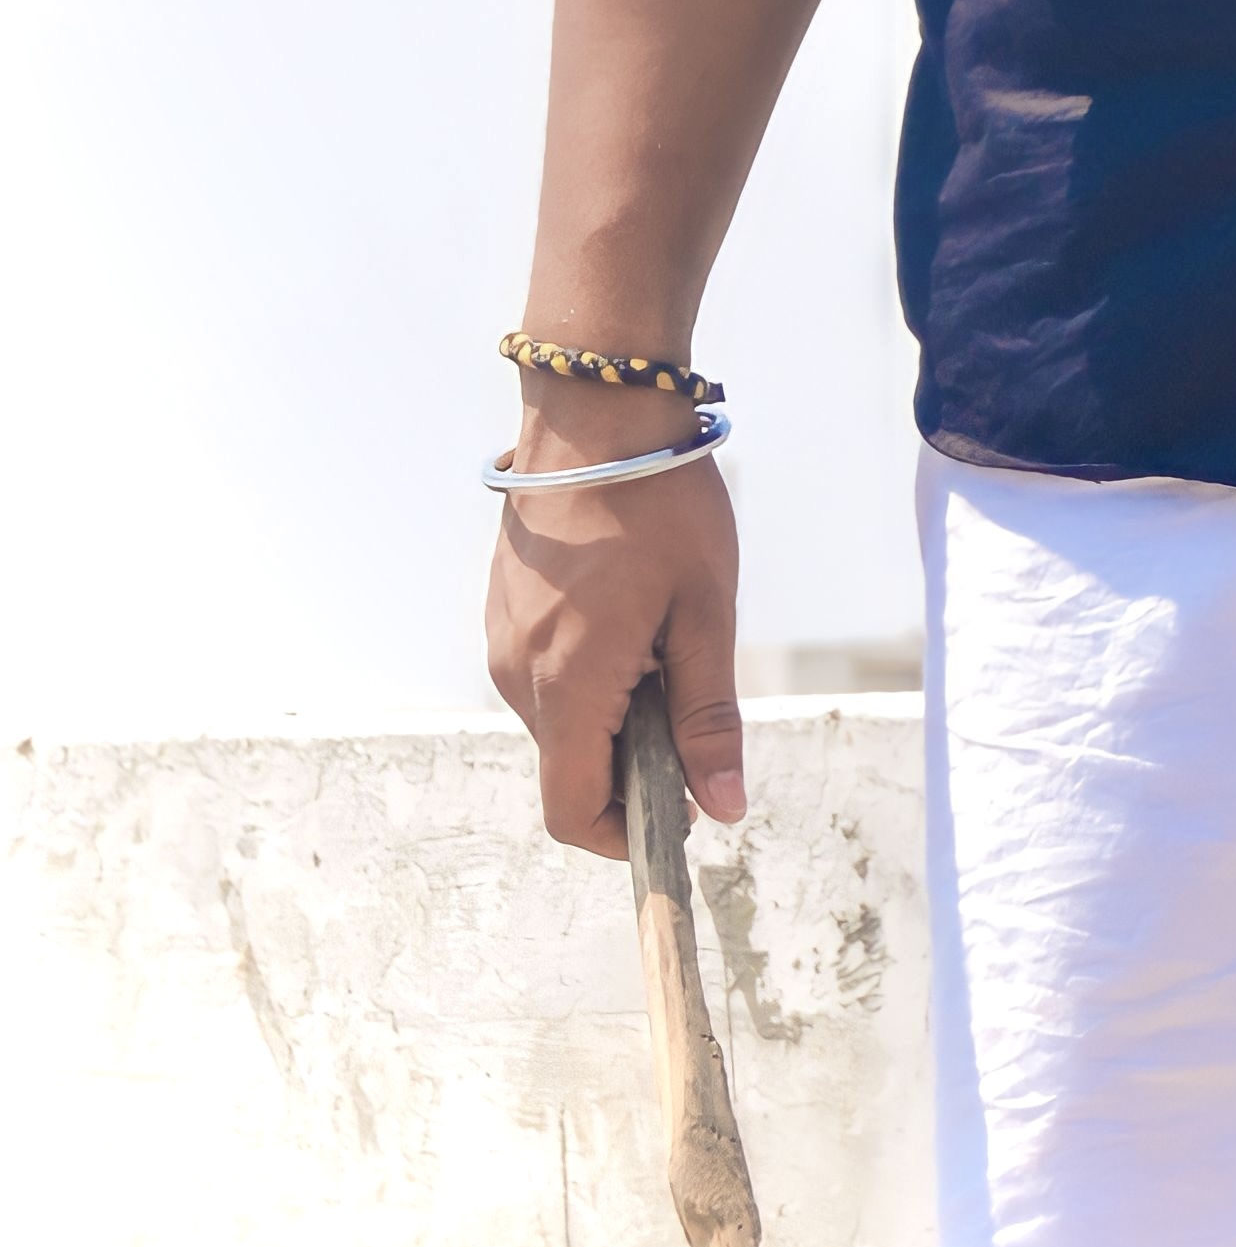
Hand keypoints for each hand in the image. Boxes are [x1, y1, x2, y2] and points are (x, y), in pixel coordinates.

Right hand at [483, 384, 745, 857]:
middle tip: (691, 692)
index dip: (624, 833)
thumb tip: (722, 808)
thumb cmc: (662, 508)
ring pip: (558, 716)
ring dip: (611, 709)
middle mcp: (518, 675)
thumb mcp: (705, 612)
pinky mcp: (503, 609)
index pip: (571, 811)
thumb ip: (708, 717)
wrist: (596, 413)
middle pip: (568, 765)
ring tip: (663, 633)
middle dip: (630, 759)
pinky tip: (630, 608)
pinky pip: (544, 670)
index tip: (679, 811)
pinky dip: (587, 670)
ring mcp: (502, 639)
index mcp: (567, 686)